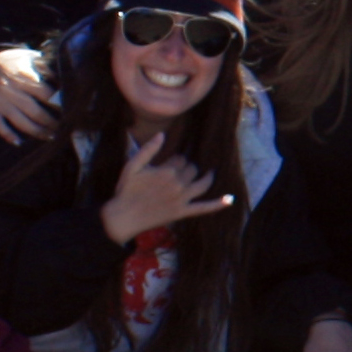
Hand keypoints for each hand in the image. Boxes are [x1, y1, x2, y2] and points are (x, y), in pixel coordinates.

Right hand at [0, 46, 57, 142]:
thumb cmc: (17, 60)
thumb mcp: (32, 58)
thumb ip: (46, 69)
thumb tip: (65, 82)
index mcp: (23, 75)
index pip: (45, 94)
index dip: (58, 104)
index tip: (69, 111)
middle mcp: (10, 89)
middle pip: (35, 111)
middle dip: (51, 122)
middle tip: (63, 128)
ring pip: (20, 121)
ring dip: (37, 132)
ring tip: (50, 137)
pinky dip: (8, 135)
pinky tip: (19, 142)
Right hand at [98, 131, 230, 244]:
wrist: (122, 217)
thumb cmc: (125, 190)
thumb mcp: (132, 165)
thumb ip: (148, 149)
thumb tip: (162, 134)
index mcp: (166, 171)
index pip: (181, 159)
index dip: (176, 160)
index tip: (168, 164)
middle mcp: (177, 184)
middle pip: (192, 170)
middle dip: (188, 168)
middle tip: (180, 172)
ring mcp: (182, 199)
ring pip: (202, 184)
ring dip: (207, 178)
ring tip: (210, 173)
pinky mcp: (182, 213)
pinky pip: (204, 208)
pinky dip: (218, 204)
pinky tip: (230, 200)